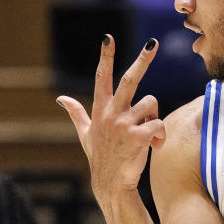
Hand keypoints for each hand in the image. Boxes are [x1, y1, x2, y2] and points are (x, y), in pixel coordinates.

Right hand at [57, 36, 165, 202]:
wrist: (111, 185)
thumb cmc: (101, 158)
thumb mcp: (86, 135)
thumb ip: (76, 113)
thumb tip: (61, 98)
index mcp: (100, 110)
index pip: (101, 77)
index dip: (105, 57)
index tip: (108, 37)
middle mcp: (111, 113)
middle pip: (130, 80)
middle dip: (142, 59)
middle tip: (153, 43)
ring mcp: (124, 124)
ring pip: (152, 104)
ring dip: (154, 117)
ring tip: (148, 133)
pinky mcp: (138, 136)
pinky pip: (159, 124)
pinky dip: (161, 134)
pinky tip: (155, 146)